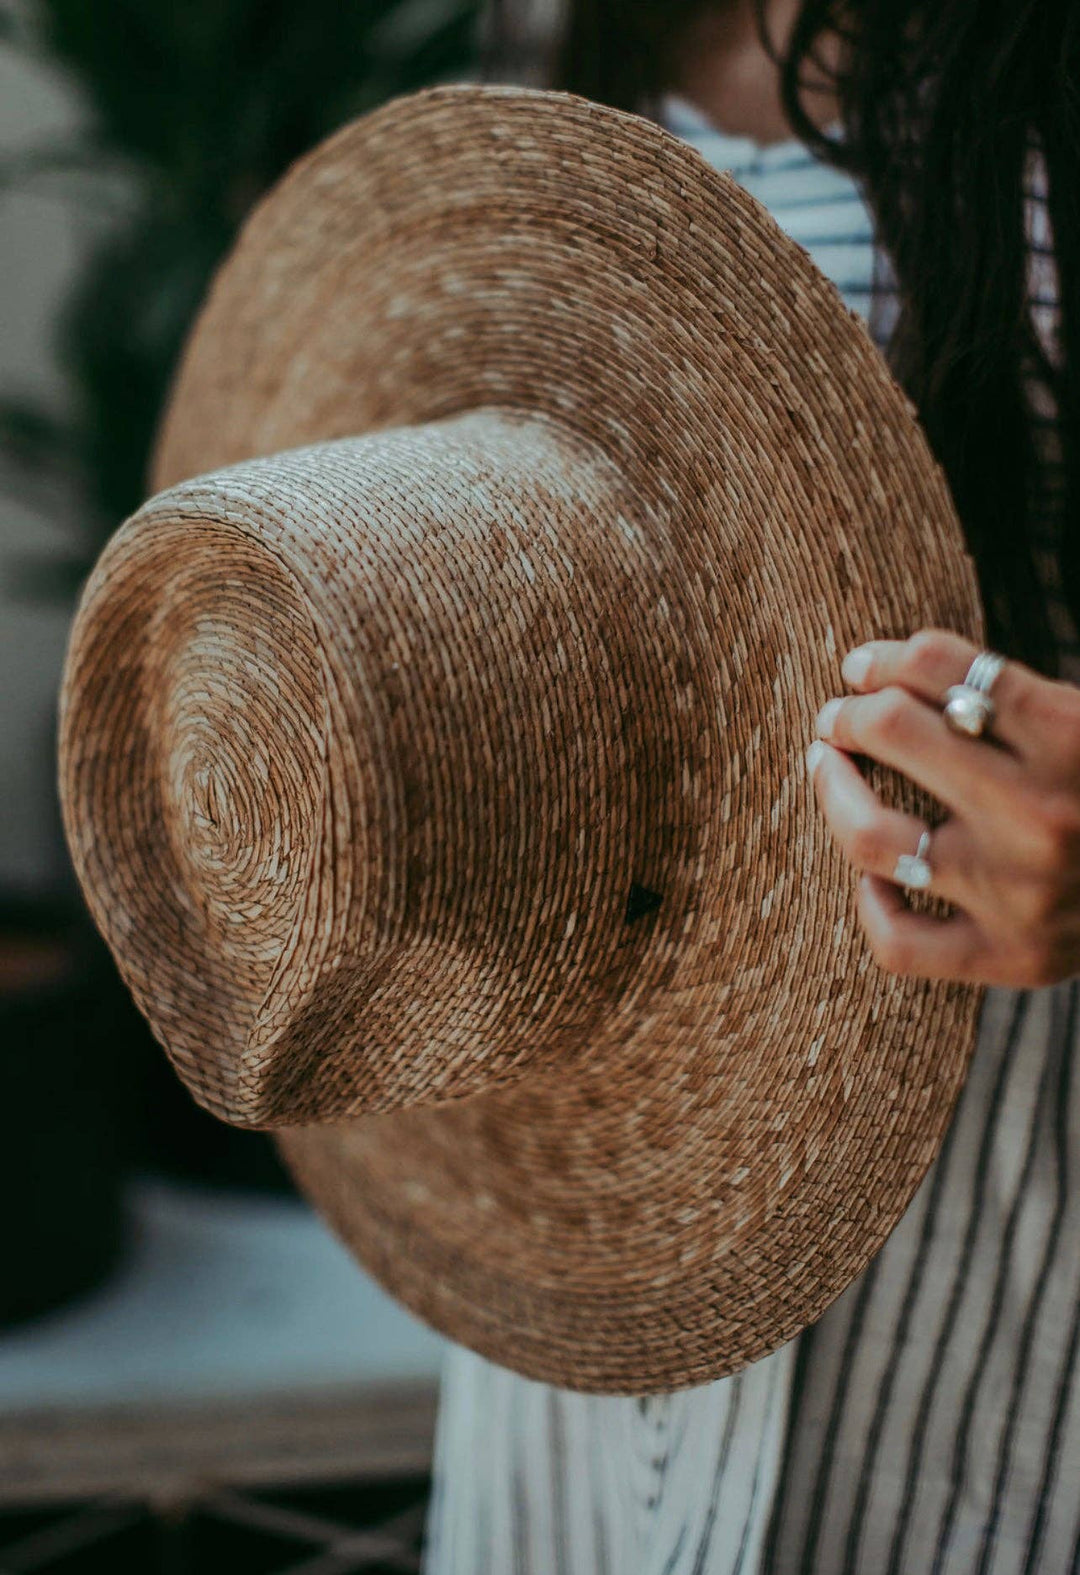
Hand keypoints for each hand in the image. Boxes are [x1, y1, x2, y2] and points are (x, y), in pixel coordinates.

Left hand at [805, 629, 1079, 987]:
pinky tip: (874, 875)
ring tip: (827, 767)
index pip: (938, 665)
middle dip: (848, 713)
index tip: (862, 669)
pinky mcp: (1013, 957)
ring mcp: (1022, 894)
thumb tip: (874, 670)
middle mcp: (1043, 814)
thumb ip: (999, 693)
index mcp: (1071, 735)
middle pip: (893, 730)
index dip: (883, 658)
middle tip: (838, 715)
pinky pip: (898, 941)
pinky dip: (870, 904)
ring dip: (833, 790)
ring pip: (871, 835)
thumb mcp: (1075, 723)